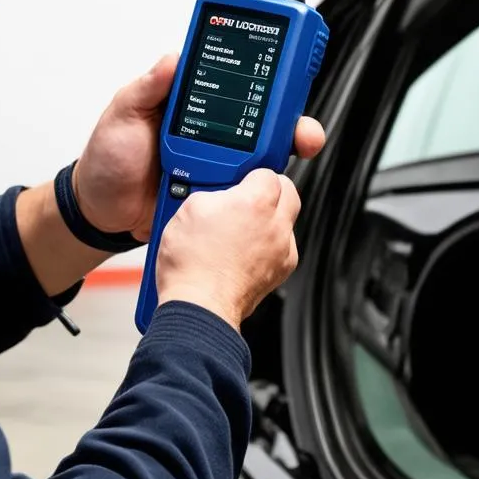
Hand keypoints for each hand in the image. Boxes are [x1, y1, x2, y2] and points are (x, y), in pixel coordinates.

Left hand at [73, 55, 325, 240]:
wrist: (100, 211)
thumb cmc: (109, 157)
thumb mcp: (123, 112)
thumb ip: (149, 86)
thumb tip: (174, 58)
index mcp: (194, 102)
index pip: (238, 82)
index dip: (268, 76)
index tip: (290, 74)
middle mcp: (214, 130)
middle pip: (266, 122)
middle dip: (293, 124)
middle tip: (302, 131)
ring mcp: (219, 163)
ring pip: (264, 158)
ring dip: (283, 157)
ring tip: (286, 159)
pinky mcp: (218, 195)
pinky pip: (247, 193)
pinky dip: (260, 192)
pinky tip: (264, 190)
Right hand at [156, 169, 300, 330]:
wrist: (199, 306)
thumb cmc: (192, 263)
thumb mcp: (189, 207)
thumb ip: (215, 190)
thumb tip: (222, 191)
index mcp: (256, 201)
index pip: (268, 172)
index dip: (251, 174)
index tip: (240, 180)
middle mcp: (276, 224)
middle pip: (288, 192)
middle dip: (270, 190)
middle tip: (247, 196)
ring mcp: (282, 249)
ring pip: (286, 221)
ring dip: (269, 219)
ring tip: (241, 226)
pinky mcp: (280, 270)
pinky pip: (281, 247)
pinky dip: (267, 244)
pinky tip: (244, 249)